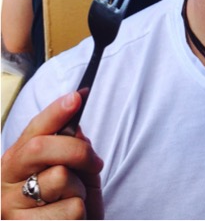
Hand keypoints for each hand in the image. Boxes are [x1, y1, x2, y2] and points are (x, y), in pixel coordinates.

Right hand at [1, 92, 103, 218]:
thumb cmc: (66, 205)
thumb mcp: (73, 172)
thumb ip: (71, 149)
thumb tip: (77, 128)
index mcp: (15, 162)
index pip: (34, 129)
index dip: (55, 112)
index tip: (76, 97)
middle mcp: (6, 183)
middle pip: (42, 147)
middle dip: (77, 150)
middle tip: (95, 163)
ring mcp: (11, 209)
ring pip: (60, 179)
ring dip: (79, 191)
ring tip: (72, 203)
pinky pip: (70, 210)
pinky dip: (80, 215)